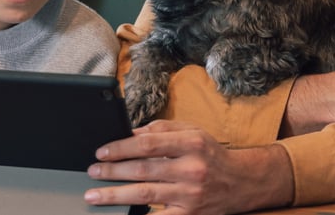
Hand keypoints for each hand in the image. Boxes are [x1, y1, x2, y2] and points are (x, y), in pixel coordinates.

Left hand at [85, 120, 292, 214]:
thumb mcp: (193, 132)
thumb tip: (131, 133)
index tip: (102, 151)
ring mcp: (190, 194)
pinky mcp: (189, 214)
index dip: (121, 148)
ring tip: (94, 194)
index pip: (148, 144)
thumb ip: (163, 129)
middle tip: (93, 171)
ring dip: (116, 195)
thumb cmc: (212, 154)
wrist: (241, 182)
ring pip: (145, 194)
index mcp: (190, 143)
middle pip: (143, 169)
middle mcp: (191, 168)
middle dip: (112, 171)